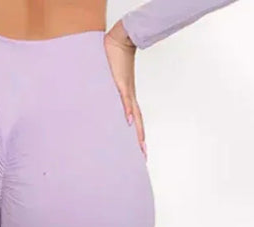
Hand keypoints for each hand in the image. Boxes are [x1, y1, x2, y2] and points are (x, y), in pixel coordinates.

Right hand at [104, 20, 146, 158]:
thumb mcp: (112, 82)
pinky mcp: (122, 85)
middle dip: (140, 140)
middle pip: (138, 123)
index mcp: (128, 100)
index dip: (138, 136)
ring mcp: (127, 92)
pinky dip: (127, 111)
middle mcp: (130, 99)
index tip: (140, 151)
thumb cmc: (115, 60)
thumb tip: (111, 106)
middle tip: (143, 156)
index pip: (135, 122)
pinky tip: (129, 122)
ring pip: (134, 116)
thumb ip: (112, 93)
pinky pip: (125, 101)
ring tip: (140, 146)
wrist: (120, 42)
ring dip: (137, 132)